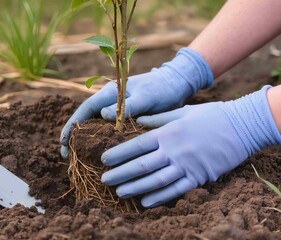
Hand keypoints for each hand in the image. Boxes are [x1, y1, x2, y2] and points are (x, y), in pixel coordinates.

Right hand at [60, 48, 212, 157]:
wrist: (175, 85)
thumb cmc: (161, 88)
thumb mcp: (146, 96)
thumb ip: (127, 106)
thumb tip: (104, 116)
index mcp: (110, 94)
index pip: (85, 109)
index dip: (72, 124)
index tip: (63, 141)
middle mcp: (109, 103)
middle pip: (86, 120)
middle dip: (74, 137)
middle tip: (66, 156)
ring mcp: (116, 112)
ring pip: (95, 127)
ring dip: (85, 142)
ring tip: (77, 160)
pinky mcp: (124, 120)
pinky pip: (108, 132)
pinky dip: (101, 143)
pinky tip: (99, 156)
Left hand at [101, 86, 280, 206]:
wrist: (242, 126)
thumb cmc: (211, 115)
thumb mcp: (182, 111)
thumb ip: (158, 118)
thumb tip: (137, 119)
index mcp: (168, 133)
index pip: (137, 145)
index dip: (118, 154)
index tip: (104, 160)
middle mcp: (174, 151)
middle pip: (141, 165)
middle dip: (121, 173)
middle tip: (104, 179)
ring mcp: (187, 166)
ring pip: (156, 180)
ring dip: (135, 187)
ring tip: (120, 192)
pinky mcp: (199, 177)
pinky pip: (176, 190)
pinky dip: (160, 197)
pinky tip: (145, 202)